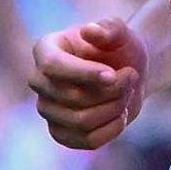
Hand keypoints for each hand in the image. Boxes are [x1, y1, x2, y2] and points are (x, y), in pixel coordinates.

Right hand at [29, 16, 148, 150]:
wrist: (127, 71)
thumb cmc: (119, 47)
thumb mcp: (121, 32)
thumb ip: (109, 28)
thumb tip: (89, 31)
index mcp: (45, 50)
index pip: (52, 66)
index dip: (84, 73)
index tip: (113, 75)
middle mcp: (39, 81)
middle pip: (73, 97)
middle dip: (111, 90)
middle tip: (131, 75)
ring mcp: (48, 110)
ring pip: (82, 121)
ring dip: (115, 108)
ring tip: (127, 93)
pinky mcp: (62, 133)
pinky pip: (88, 141)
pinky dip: (112, 128)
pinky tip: (121, 114)